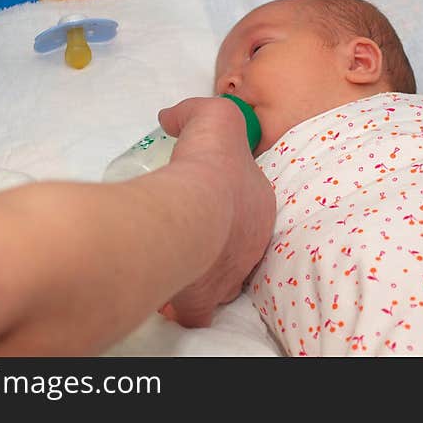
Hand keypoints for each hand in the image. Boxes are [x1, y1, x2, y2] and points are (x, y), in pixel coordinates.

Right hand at [157, 97, 275, 326]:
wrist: (196, 208)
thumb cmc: (210, 163)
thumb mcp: (211, 117)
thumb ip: (193, 113)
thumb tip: (173, 118)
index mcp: (260, 208)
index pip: (247, 210)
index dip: (226, 204)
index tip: (204, 200)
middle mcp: (251, 246)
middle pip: (232, 246)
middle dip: (214, 242)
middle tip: (187, 232)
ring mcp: (229, 276)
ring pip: (215, 279)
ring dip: (197, 271)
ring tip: (172, 258)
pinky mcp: (201, 301)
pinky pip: (193, 309)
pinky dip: (179, 304)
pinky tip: (162, 293)